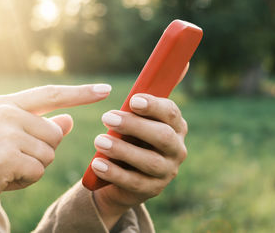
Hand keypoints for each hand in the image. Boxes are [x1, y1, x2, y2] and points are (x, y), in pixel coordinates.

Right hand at [0, 84, 110, 226]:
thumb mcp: (10, 138)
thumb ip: (40, 127)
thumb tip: (69, 120)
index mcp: (7, 104)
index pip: (52, 94)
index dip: (81, 93)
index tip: (106, 89)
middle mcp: (6, 112)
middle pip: (55, 133)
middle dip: (42, 152)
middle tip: (11, 159)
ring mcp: (5, 132)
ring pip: (50, 153)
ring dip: (33, 167)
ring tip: (5, 168)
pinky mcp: (6, 155)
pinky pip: (39, 170)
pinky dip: (26, 180)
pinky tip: (2, 178)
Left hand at [91, 94, 187, 228]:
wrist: (122, 177)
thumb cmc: (129, 140)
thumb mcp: (133, 123)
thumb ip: (134, 109)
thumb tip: (138, 84)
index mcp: (175, 127)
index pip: (171, 113)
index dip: (153, 106)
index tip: (132, 100)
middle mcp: (177, 149)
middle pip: (163, 136)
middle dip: (134, 126)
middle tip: (107, 118)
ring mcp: (167, 171)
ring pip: (149, 161)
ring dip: (122, 150)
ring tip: (98, 141)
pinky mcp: (153, 190)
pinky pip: (135, 182)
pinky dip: (114, 173)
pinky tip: (97, 164)